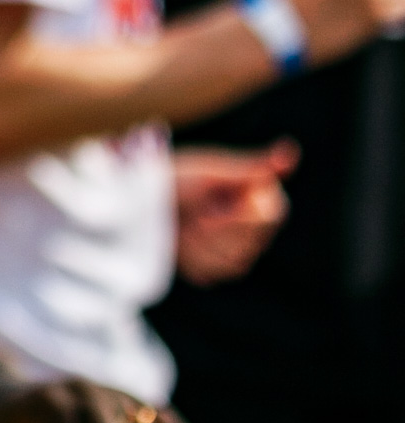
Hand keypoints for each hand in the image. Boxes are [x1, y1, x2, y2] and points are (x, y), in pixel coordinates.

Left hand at [172, 142, 295, 284]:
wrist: (131, 200)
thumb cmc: (170, 178)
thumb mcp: (208, 170)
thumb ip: (251, 167)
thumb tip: (290, 150)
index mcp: (253, 197)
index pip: (271, 214)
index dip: (240, 212)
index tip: (209, 200)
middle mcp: (249, 227)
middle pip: (253, 241)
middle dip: (218, 225)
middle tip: (193, 211)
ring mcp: (232, 250)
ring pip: (234, 260)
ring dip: (202, 241)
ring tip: (184, 223)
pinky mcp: (210, 269)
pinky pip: (213, 272)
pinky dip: (192, 257)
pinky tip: (179, 241)